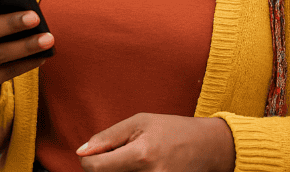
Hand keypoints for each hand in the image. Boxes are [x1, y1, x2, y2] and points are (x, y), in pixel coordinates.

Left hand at [75, 113, 234, 171]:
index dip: (88, 159)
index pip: (95, 168)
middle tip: (119, 154)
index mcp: (141, 155)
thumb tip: (81, 152)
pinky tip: (138, 168)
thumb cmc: (172, 130)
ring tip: (131, 160)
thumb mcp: (139, 122)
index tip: (96, 152)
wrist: (208, 147)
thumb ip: (107, 137)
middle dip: (104, 167)